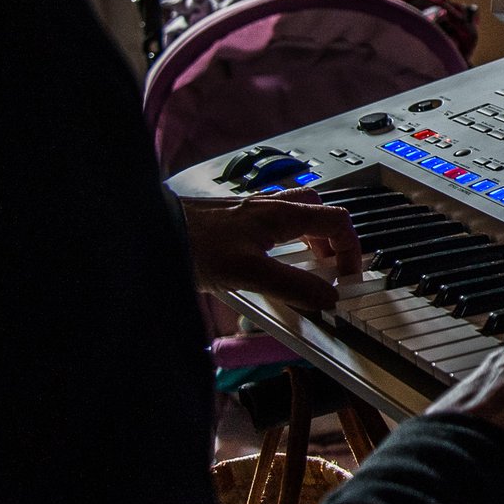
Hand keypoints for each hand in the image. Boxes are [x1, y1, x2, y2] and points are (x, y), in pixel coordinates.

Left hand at [182, 192, 361, 310]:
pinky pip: (271, 223)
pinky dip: (283, 239)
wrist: (152, 233)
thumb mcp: (249, 273)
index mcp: (281, 215)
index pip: (337, 221)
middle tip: (331, 267)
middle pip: (319, 212)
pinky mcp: (232, 219)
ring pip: (295, 214)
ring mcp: (250, 211)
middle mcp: (269, 207)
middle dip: (332, 240)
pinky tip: (269, 259)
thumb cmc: (194, 245)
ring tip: (306, 265)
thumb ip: (292, 286)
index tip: (347, 276)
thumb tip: (326, 296)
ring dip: (309, 237)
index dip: (351, 249)